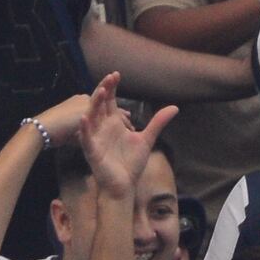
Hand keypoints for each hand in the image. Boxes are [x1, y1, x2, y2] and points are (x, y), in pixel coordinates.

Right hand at [80, 80, 172, 202]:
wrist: (124, 184)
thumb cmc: (131, 163)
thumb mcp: (146, 139)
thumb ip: (157, 122)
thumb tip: (174, 107)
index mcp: (113, 124)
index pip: (110, 102)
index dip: (111, 88)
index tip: (116, 74)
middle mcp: (103, 128)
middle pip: (100, 105)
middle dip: (103, 90)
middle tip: (110, 76)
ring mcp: (96, 139)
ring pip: (91, 118)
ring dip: (94, 105)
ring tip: (100, 91)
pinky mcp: (92, 151)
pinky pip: (86, 138)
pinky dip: (84, 128)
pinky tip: (84, 118)